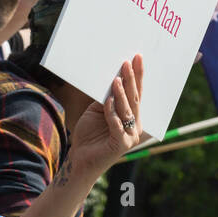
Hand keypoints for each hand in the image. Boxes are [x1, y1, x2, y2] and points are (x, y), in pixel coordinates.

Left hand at [70, 55, 143, 171]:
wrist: (79, 158)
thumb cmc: (89, 134)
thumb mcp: (97, 110)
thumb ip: (107, 98)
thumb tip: (112, 77)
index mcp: (132, 116)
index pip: (136, 93)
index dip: (137, 75)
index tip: (137, 57)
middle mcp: (135, 125)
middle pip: (134, 99)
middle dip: (132, 79)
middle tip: (128, 62)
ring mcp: (130, 136)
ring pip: (127, 110)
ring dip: (121, 93)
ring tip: (117, 78)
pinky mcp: (121, 145)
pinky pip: (117, 125)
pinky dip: (111, 112)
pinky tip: (107, 100)